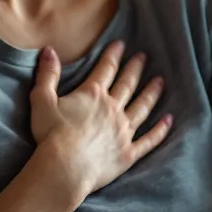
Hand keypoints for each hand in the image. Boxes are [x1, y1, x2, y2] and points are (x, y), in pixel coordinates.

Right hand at [29, 40, 171, 196]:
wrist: (65, 168)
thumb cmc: (51, 135)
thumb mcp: (42, 100)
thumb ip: (47, 75)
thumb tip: (49, 50)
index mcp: (93, 95)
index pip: (106, 69)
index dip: (113, 55)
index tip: (121, 44)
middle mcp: (113, 109)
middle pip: (127, 85)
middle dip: (135, 69)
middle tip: (144, 57)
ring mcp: (123, 131)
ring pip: (142, 108)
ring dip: (151, 93)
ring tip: (160, 82)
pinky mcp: (129, 153)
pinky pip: (149, 140)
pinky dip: (160, 130)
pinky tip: (169, 121)